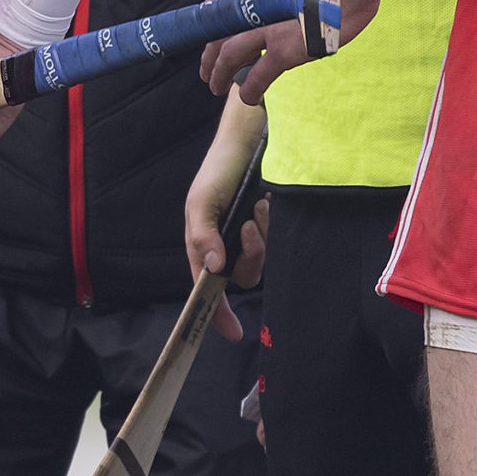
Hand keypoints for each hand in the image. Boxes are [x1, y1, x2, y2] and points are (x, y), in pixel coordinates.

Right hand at [184, 134, 269, 340]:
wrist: (249, 143)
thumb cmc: (219, 170)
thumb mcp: (202, 201)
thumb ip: (203, 236)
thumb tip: (213, 268)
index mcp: (204, 245)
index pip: (207, 288)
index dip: (217, 313)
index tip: (233, 332)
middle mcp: (226, 246)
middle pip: (241, 276)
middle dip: (249, 255)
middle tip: (247, 227)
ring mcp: (247, 238)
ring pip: (261, 261)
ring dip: (261, 236)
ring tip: (257, 209)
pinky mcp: (267, 228)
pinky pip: (274, 243)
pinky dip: (271, 227)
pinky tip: (266, 206)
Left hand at [197, 0, 329, 103]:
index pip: (218, 1)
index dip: (209, 21)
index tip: (210, 35)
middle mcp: (255, 6)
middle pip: (218, 32)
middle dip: (209, 55)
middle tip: (206, 70)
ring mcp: (268, 28)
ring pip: (229, 55)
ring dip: (219, 74)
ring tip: (216, 86)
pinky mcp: (285, 50)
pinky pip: (259, 76)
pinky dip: (250, 89)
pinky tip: (247, 97)